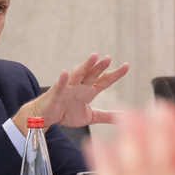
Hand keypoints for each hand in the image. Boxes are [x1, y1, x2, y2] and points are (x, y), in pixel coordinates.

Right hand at [13, 53, 128, 134]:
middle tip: (108, 58)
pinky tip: (64, 73)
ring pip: (77, 75)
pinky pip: (59, 86)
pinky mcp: (56, 94)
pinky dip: (62, 80)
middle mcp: (80, 87)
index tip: (127, 65)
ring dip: (85, 66)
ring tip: (93, 57)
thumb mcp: (91, 116)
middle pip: (92, 75)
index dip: (115, 74)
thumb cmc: (67, 114)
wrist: (47, 117)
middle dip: (100, 67)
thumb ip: (108, 116)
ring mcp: (67, 89)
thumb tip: (126, 117)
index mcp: (89, 91)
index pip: (104, 80)